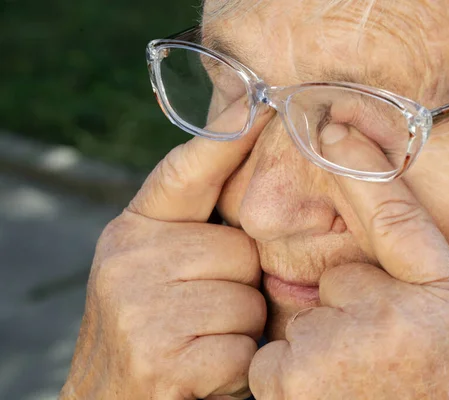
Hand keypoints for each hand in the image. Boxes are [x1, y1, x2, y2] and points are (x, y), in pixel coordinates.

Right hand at [60, 100, 272, 399]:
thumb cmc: (152, 329)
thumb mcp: (157, 269)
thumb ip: (191, 232)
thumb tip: (244, 165)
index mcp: (132, 230)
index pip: (184, 173)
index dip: (225, 139)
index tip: (260, 103)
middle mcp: (128, 259)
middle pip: (240, 250)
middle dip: (240, 287)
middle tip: (206, 314)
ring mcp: (140, 309)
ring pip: (247, 301)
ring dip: (239, 330)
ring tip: (201, 343)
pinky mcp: (162, 360)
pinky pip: (242, 348)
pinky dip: (235, 368)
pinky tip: (202, 374)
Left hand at [249, 124, 448, 398]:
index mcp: (441, 302)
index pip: (396, 215)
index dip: (363, 168)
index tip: (334, 129)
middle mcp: (391, 315)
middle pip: (342, 277)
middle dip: (351, 310)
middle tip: (377, 358)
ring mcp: (336, 346)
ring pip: (309, 316)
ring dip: (323, 347)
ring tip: (356, 389)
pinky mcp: (289, 376)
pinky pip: (275, 353)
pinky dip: (289, 376)